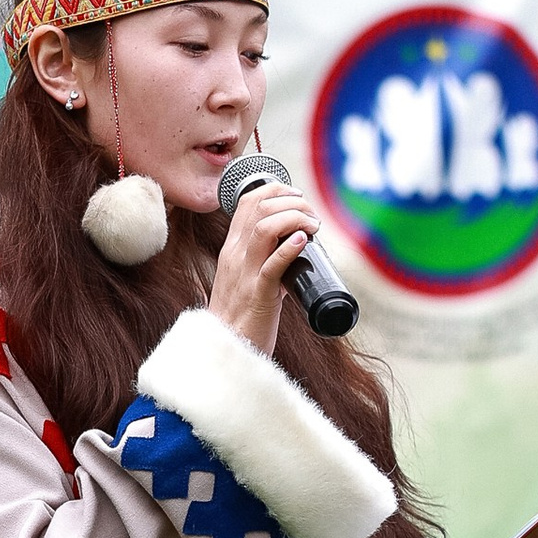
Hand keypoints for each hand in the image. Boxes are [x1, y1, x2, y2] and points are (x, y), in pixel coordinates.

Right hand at [206, 175, 318, 354]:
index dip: (276, 189)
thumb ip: (266, 261)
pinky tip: (303, 241)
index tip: (297, 197)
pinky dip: (290, 248)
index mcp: (232, 249)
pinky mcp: (257, 295)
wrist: (226, 348)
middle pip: (259, 208)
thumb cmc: (242, 317)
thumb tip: (295, 248)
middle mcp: (235, 256)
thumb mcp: (248, 280)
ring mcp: (245, 274)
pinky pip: (272, 265)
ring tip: (312, 225)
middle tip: (311, 215)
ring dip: (294, 218)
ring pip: (265, 228)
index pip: (248, 202)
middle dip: (291, 201)